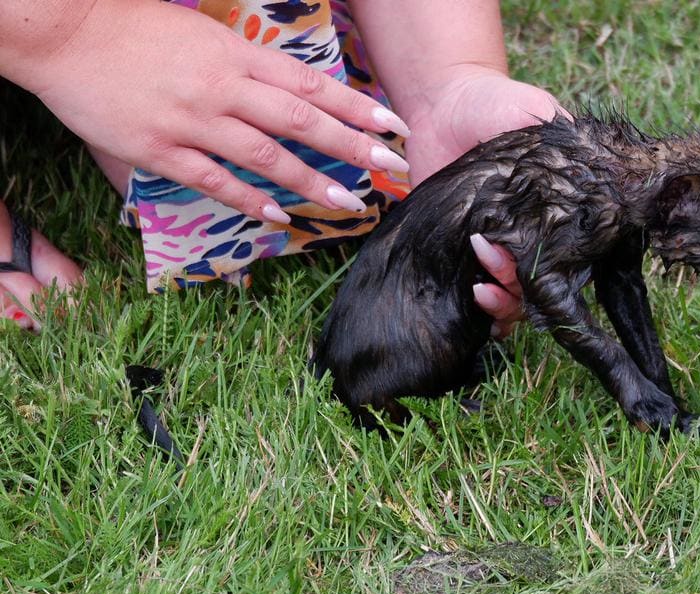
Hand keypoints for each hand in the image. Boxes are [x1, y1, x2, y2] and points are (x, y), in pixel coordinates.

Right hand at [17, 0, 411, 222]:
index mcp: (235, 54)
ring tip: (348, 201)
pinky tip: (278, 215)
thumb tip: (287, 92)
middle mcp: (222, 87)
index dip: (355, 107)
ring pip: (265, 155)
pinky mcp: (159, 149)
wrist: (65, 31)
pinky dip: (247, 199)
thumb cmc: (135, 28)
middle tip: (391, 167)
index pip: (310, 84)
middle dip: (351, 145)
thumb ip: (245, 66)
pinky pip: (213, 180)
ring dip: (310, 180)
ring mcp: (192, 120)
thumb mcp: (202, 35)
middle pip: (300, 119)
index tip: (391, 126)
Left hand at [403, 67, 566, 336]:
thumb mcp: (541, 113)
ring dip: (502, 300)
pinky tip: (474, 295)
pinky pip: (478, 304)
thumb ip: (572, 143)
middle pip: (546, 293)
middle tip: (492, 251)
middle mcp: (532, 240)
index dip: (570, 277)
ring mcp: (497, 252)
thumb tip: (618, 171)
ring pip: (515, 303)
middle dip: (524, 288)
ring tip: (479, 274)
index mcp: (558, 215)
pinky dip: (483, 312)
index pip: (579, 263)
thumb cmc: (495, 104)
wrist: (439, 103)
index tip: (547, 263)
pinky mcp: (460, 256)